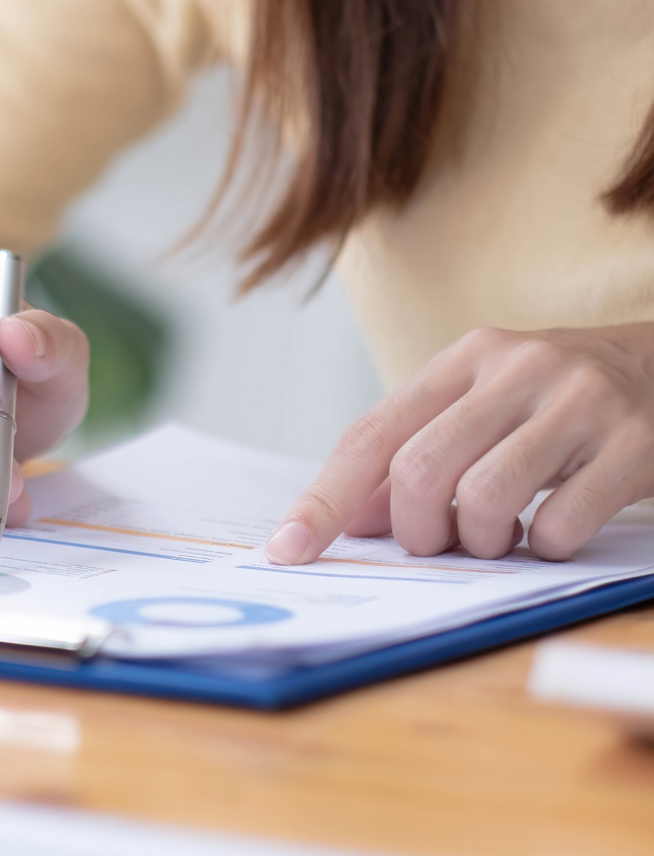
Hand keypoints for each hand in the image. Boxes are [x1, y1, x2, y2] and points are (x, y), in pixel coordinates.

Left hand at [267, 324, 653, 564]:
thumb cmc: (559, 400)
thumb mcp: (483, 406)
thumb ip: (417, 452)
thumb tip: (353, 520)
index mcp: (464, 359)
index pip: (371, 434)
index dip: (324, 499)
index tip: (288, 549)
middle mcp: (517, 370)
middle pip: (420, 470)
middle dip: (419, 529)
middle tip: (443, 541)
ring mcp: (578, 403)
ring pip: (484, 499)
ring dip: (483, 541)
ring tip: (504, 533)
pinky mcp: (633, 444)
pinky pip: (558, 524)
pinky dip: (545, 546)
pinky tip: (555, 528)